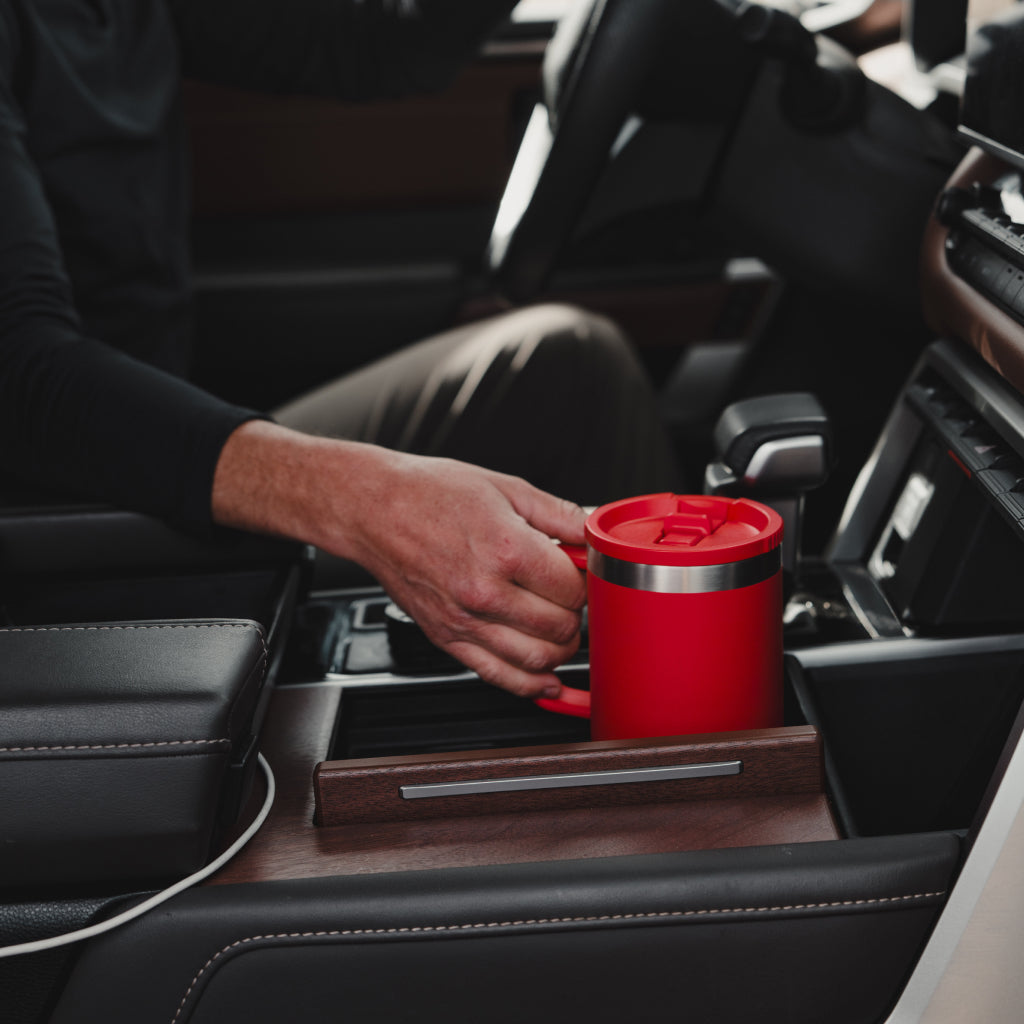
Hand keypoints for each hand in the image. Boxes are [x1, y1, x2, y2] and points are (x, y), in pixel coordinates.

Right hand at [212, 421, 586, 697]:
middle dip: (575, 614)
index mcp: (506, 549)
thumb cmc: (431, 493)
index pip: (572, 588)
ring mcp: (464, 621)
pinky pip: (498, 676)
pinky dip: (531, 685)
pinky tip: (547, 680)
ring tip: (559, 628)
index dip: (584, 580)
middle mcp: (485, 591)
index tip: (579, 572)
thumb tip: (593, 531)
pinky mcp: (447, 638)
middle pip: (560, 627)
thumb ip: (559, 513)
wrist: (374, 510)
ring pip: (537, 660)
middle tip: (568, 596)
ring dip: (560, 649)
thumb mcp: (505, 487)